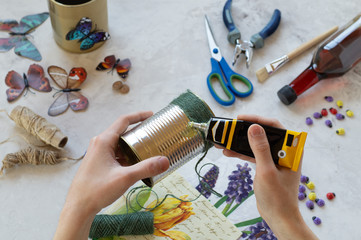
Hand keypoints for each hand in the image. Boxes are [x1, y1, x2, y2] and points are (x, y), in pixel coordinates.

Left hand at [54, 111, 169, 239]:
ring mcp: (98, 153)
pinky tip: (136, 163)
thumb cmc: (96, 190)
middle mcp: (99, 143)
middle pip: (122, 131)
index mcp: (104, 141)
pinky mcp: (98, 163)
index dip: (139, 115)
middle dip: (138, 131)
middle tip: (153, 133)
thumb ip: (146, 168)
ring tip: (148, 148)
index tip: (151, 115)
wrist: (78, 207)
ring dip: (132, 144)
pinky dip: (127, 155)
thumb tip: (165, 161)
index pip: (123, 121)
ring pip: (119, 144)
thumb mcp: (125, 178)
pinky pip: (115, 153)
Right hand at [223, 115, 317, 239]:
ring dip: (240, 142)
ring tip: (223, 141)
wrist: (279, 217)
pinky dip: (241, 153)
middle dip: (244, 131)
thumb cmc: (278, 197)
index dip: (257, 119)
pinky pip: (253, 154)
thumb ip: (260, 148)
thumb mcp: (266, 170)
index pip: (275, 126)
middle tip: (229, 129)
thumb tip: (254, 127)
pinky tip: (228, 152)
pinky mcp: (267, 165)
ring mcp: (275, 158)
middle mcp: (284, 151)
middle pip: (263, 134)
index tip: (241, 119)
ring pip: (256, 144)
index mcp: (291, 149)